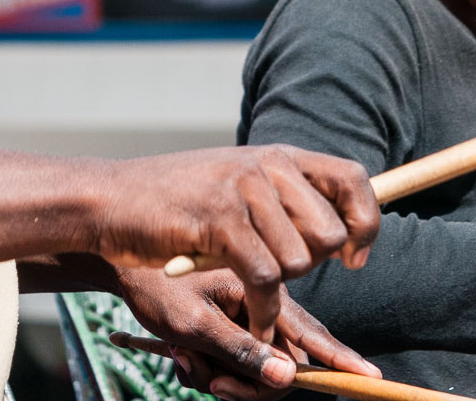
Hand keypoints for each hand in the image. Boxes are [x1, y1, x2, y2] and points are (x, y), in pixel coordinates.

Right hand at [93, 145, 379, 341]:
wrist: (110, 200)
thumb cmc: (175, 201)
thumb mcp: (237, 185)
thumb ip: (284, 200)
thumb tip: (340, 232)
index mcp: (278, 156)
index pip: (353, 179)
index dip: (365, 222)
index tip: (352, 257)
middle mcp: (267, 166)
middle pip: (328, 234)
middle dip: (308, 268)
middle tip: (272, 272)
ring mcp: (243, 190)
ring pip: (298, 261)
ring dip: (277, 290)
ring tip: (245, 282)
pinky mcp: (220, 220)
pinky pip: (265, 279)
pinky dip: (263, 310)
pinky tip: (253, 318)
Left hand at [117, 266, 379, 400]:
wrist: (119, 253)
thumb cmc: (150, 281)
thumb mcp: (189, 322)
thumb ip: (240, 351)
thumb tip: (289, 380)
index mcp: (258, 288)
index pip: (307, 332)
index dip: (338, 359)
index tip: (368, 380)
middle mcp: (260, 300)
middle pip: (283, 362)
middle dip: (250, 385)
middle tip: (212, 383)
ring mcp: (246, 311)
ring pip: (257, 367)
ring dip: (226, 376)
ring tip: (186, 360)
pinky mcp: (230, 321)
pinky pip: (236, 362)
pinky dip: (213, 369)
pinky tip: (184, 356)